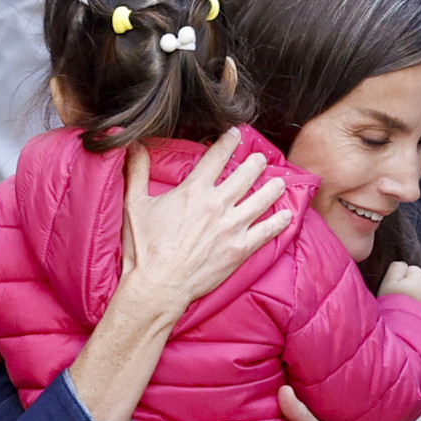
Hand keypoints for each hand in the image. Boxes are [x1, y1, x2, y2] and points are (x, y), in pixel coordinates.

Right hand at [121, 128, 290, 320]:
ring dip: (273, 188)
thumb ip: (137, 172)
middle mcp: (217, 204)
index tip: (236, 134)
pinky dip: (279, 222)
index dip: (228, 142)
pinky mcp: (240, 249)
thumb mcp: (135, 205)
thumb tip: (133, 146)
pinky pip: (267, 231)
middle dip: (256, 163)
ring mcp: (232, 227)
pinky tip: (287, 215)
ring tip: (280, 182)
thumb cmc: (144, 248)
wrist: (159, 286)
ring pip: (261, 199)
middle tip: (261, 159)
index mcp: (194, 190)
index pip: (217, 157)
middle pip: (245, 175)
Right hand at [378, 260, 420, 319]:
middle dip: (407, 291)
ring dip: (412, 304)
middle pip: (416, 284)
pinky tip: (408, 323)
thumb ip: (396, 268)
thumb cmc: (394, 309)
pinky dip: (417, 316)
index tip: (391, 290)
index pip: (409, 269)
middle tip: (395, 303)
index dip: (398, 278)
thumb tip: (401, 266)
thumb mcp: (388, 282)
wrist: (405, 338)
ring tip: (401, 315)